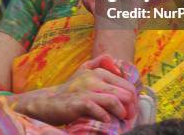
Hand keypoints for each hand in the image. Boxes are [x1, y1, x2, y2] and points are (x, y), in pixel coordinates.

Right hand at [14, 54, 137, 125]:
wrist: (49, 101)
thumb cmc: (70, 89)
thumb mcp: (84, 70)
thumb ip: (100, 62)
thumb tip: (117, 63)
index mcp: (98, 72)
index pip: (126, 84)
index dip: (134, 98)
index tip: (132, 108)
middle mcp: (93, 79)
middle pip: (124, 93)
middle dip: (131, 107)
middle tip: (129, 117)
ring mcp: (86, 91)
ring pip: (114, 100)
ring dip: (121, 113)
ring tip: (121, 119)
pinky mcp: (79, 103)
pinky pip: (99, 110)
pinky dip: (106, 117)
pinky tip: (107, 121)